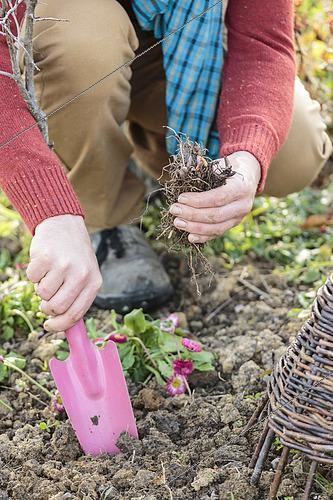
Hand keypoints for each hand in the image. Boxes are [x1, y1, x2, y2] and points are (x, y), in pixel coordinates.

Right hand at [26, 215, 101, 331]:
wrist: (64, 225)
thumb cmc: (75, 256)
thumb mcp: (85, 275)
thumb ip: (78, 298)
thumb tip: (64, 326)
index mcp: (94, 282)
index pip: (76, 314)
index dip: (60, 325)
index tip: (49, 326)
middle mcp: (81, 274)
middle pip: (57, 307)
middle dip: (48, 307)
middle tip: (47, 297)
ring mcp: (63, 265)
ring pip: (42, 294)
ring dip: (41, 287)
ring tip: (49, 274)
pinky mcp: (46, 257)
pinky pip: (32, 278)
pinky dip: (34, 274)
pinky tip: (44, 262)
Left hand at [169, 151, 260, 243]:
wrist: (249, 174)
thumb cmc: (231, 166)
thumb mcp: (221, 165)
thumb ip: (205, 172)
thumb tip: (182, 175)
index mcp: (241, 188)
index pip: (217, 198)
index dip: (197, 201)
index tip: (180, 198)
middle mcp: (243, 205)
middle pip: (215, 216)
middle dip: (192, 215)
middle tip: (174, 210)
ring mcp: (239, 217)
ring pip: (216, 228)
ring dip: (194, 228)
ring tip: (177, 223)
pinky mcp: (234, 224)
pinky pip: (217, 233)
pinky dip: (203, 237)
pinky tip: (189, 236)